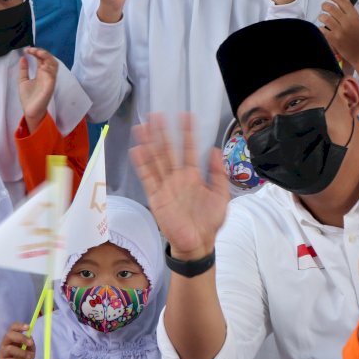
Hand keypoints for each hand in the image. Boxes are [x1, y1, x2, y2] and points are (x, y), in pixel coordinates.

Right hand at [0, 323, 34, 358]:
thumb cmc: (25, 358)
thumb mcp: (30, 349)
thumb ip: (30, 342)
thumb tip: (29, 338)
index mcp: (12, 338)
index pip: (12, 328)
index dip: (19, 326)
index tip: (28, 327)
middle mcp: (5, 344)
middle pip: (9, 335)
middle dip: (21, 338)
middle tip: (30, 343)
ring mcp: (2, 354)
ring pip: (10, 349)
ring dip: (22, 353)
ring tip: (28, 357)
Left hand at [18, 48, 57, 131]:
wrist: (29, 111)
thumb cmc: (28, 97)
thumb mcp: (23, 80)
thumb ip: (24, 69)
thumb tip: (23, 57)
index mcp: (41, 73)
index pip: (42, 59)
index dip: (36, 52)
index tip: (27, 50)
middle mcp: (47, 75)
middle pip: (50, 59)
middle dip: (42, 52)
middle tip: (32, 50)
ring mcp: (49, 81)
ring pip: (54, 65)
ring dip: (47, 57)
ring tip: (38, 53)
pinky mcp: (50, 87)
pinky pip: (52, 76)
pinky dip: (48, 69)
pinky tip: (41, 65)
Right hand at [129, 113, 229, 260]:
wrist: (198, 244)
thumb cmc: (210, 222)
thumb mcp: (221, 195)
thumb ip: (218, 173)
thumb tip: (214, 150)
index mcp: (193, 176)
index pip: (188, 149)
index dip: (187, 133)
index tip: (186, 115)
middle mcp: (177, 177)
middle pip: (167, 150)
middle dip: (162, 133)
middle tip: (156, 114)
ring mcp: (165, 186)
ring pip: (155, 160)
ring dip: (149, 143)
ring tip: (143, 126)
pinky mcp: (156, 197)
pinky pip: (148, 178)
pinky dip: (142, 164)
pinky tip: (137, 150)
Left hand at [319, 0, 358, 66]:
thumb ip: (351, 9)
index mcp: (355, 17)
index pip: (342, 1)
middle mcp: (347, 22)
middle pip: (331, 8)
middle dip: (325, 5)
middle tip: (323, 7)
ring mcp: (340, 32)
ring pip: (325, 18)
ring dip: (321, 16)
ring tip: (322, 18)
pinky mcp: (334, 40)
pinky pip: (323, 30)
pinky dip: (321, 28)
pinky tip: (322, 29)